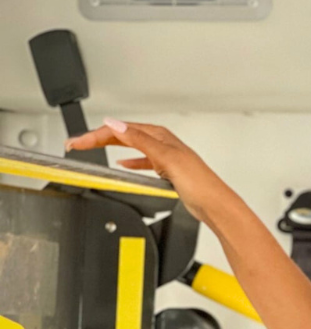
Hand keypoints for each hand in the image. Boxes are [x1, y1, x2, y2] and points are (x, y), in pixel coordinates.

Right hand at [64, 117, 233, 222]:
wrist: (215, 204)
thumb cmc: (199, 182)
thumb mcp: (165, 157)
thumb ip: (140, 141)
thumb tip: (116, 124)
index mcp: (161, 136)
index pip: (121, 130)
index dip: (96, 134)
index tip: (77, 141)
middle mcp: (163, 143)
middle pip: (124, 136)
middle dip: (98, 138)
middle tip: (76, 144)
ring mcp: (165, 157)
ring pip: (130, 147)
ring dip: (110, 147)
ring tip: (92, 148)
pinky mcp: (167, 172)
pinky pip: (142, 161)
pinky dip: (130, 161)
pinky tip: (123, 163)